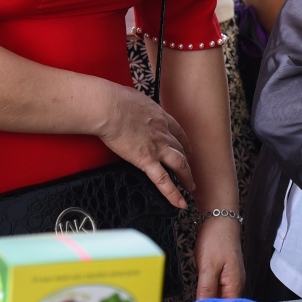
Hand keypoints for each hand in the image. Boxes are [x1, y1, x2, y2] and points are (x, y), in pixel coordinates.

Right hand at [96, 85, 196, 208]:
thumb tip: (130, 105)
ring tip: (191, 187)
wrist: (110, 107)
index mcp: (160, 117)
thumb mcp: (134, 98)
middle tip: (190, 169)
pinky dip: (173, 193)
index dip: (183, 142)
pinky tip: (180, 202)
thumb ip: (137, 106)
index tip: (186, 148)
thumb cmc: (115, 99)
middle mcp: (163, 132)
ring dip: (187, 177)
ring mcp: (157, 147)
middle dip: (187, 160)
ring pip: (179, 164)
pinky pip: (163, 180)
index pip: (177, 131)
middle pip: (181, 149)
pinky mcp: (146, 160)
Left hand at [194, 214, 244, 298]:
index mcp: (235, 283)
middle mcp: (236, 283)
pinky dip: (211, 295)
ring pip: (222, 298)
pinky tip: (202, 298)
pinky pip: (219, 290)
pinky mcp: (226, 273)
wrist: (220, 218)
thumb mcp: (208, 267)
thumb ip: (206, 290)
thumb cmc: (217, 239)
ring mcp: (232, 278)